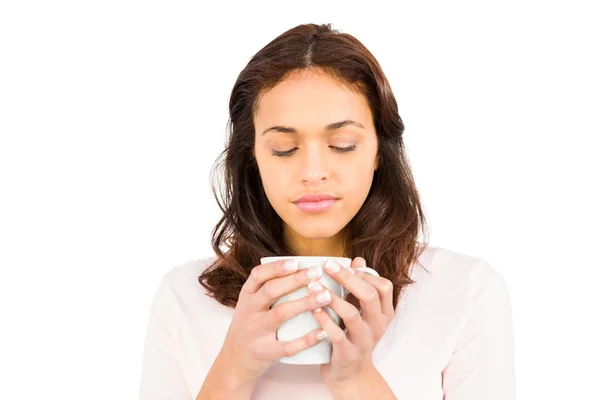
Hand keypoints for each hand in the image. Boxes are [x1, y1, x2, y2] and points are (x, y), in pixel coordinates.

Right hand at [218, 259, 331, 386]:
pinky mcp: (265, 352)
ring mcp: (256, 332)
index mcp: (246, 296)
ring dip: (305, 303)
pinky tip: (323, 332)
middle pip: (272, 291)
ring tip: (325, 296)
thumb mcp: (249, 305)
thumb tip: (299, 269)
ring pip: (281, 314)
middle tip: (317, 273)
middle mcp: (249, 312)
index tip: (297, 262)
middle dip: (296, 280)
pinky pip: (288, 345)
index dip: (277, 267)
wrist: (233, 361)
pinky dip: (306, 339)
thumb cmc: (248, 327)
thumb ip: (266, 289)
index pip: (258, 275)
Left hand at [308, 257, 394, 384]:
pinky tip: (312, 308)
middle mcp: (378, 326)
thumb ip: (358, 287)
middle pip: (369, 296)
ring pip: (351, 315)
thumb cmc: (352, 335)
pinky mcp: (348, 354)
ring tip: (314, 285)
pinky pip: (336, 335)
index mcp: (384, 313)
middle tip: (327, 266)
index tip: (343, 264)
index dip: (364, 273)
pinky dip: (323, 320)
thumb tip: (358, 259)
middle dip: (347, 278)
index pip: (384, 286)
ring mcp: (364, 341)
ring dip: (332, 298)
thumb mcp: (360, 311)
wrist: (350, 374)